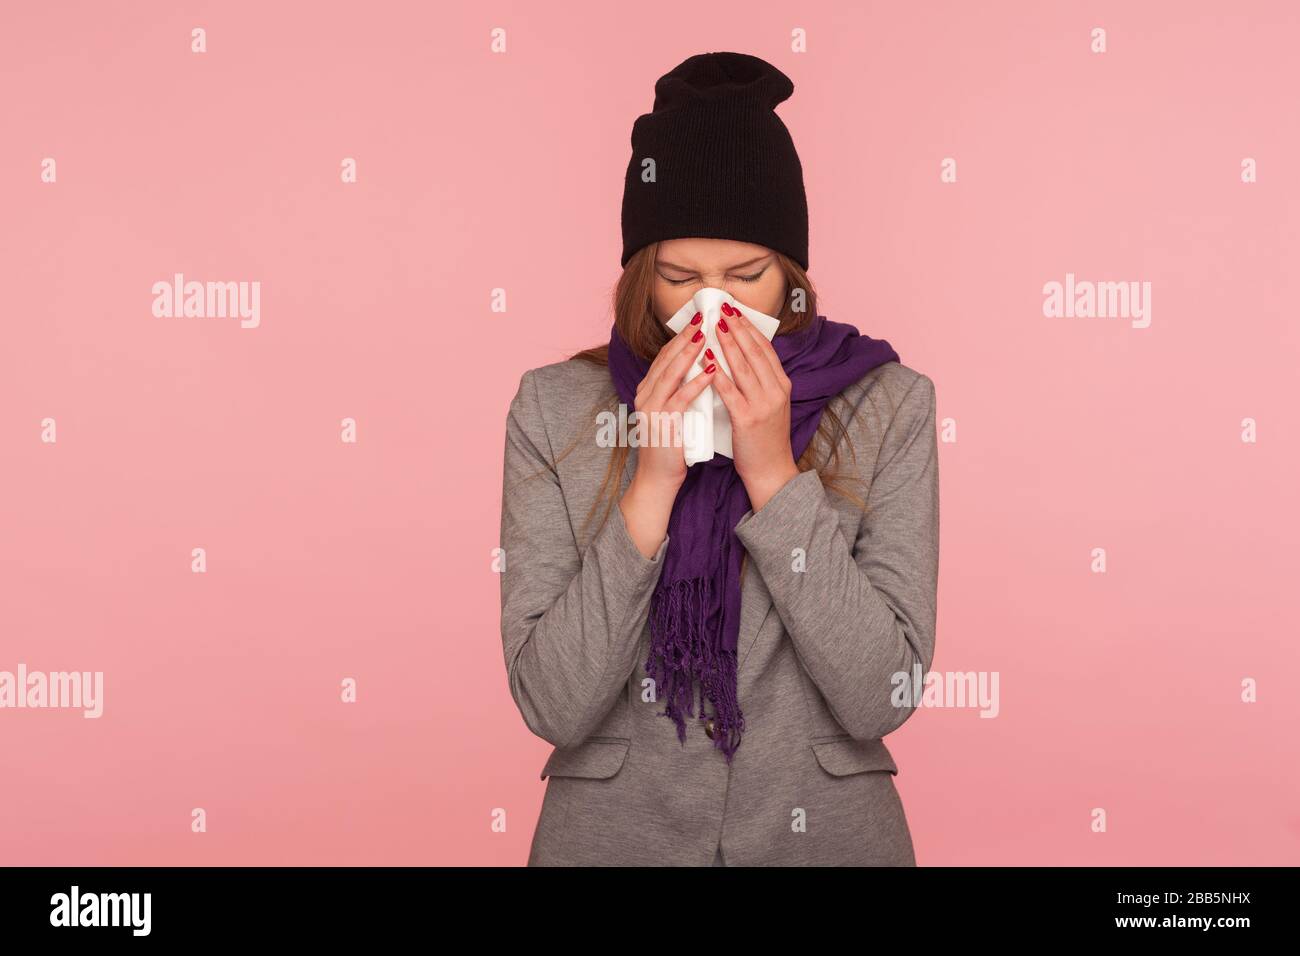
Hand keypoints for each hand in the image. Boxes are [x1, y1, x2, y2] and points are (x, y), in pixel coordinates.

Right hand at [619, 314, 717, 557]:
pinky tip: (711, 370)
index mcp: (647, 389)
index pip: (665, 355)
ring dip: (690, 352)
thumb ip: (680, 389)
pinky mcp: (663, 422)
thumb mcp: (673, 411)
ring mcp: (652, 408)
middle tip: (705, 316)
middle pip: (667, 358)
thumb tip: (699, 366)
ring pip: (672, 372)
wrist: (658, 478)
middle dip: (686, 336)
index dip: (682, 336)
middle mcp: (645, 394)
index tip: (700, 319)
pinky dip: (696, 382)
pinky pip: (681, 397)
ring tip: (708, 334)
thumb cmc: (671, 445)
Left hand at [709, 306, 799, 510]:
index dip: (749, 327)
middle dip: (737, 328)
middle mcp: (776, 390)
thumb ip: (760, 382)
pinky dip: (717, 373)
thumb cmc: (765, 439)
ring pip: (742, 366)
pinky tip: (706, 360)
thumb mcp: (771, 405)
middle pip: (754, 351)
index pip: (765, 348)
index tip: (735, 311)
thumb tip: (742, 357)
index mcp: (782, 384)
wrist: (771, 470)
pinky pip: (729, 391)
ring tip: (713, 326)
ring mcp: (763, 404)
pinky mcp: (747, 419)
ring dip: (727, 343)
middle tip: (721, 309)